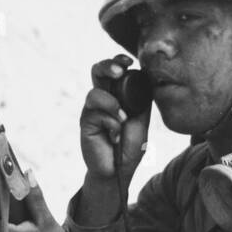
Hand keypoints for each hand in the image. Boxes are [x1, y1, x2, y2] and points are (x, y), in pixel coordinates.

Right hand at [81, 55, 150, 183]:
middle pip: (97, 71)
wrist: (119, 170)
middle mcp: (102, 99)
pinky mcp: (86, 122)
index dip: (118, 61)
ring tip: (122, 120)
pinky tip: (115, 136)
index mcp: (116, 95)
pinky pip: (95, 113)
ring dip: (112, 104)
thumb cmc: (129, 146)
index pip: (114, 71)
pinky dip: (109, 122)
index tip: (130, 61)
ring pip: (95, 92)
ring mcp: (92, 110)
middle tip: (119, 72)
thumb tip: (145, 78)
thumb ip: (141, 101)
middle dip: (107, 66)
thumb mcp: (141, 121)